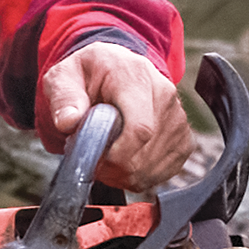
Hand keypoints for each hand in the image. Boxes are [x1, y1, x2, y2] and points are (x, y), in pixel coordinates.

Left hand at [39, 40, 193, 193]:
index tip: (94, 160)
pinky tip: (125, 161)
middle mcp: (164, 95)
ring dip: (124, 174)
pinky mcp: (184, 139)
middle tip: (94, 161)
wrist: (116, 71)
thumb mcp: (64, 77)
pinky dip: (140, 177)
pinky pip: (163, 173)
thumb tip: (69, 121)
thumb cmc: (89, 76)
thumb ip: (63, 98)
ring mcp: (178, 118)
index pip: (139, 128)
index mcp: (134, 76)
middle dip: (114, 168)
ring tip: (107, 157)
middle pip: (145, 152)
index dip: (116, 156)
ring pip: (152, 168)